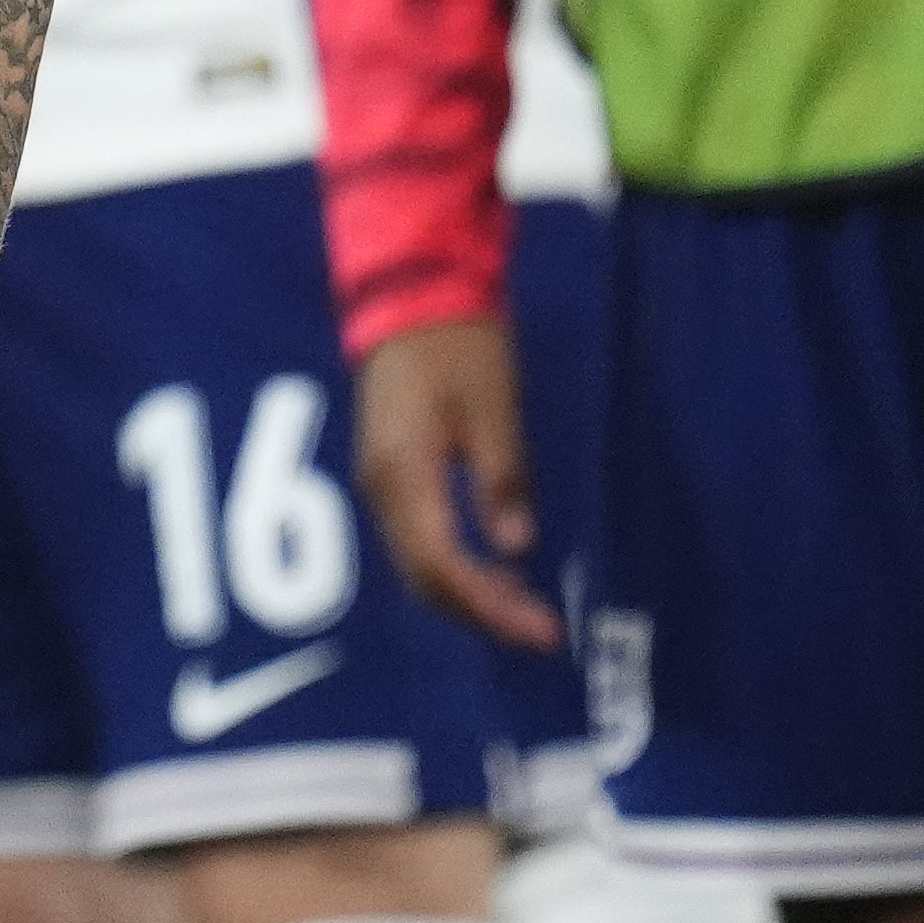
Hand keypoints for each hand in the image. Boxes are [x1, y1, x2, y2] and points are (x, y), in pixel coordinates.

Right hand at [355, 312, 560, 649]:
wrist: (409, 291)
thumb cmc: (459, 345)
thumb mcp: (493, 406)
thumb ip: (502, 477)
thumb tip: (515, 546)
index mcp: (404, 472)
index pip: (444, 564)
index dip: (493, 606)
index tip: (546, 630)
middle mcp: (380, 487)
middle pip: (423, 576)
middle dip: (482, 612)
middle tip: (543, 631)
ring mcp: (377, 480)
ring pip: (416, 563)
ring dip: (468, 594)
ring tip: (526, 607)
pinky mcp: (386, 471)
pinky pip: (415, 540)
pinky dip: (454, 567)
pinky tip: (495, 568)